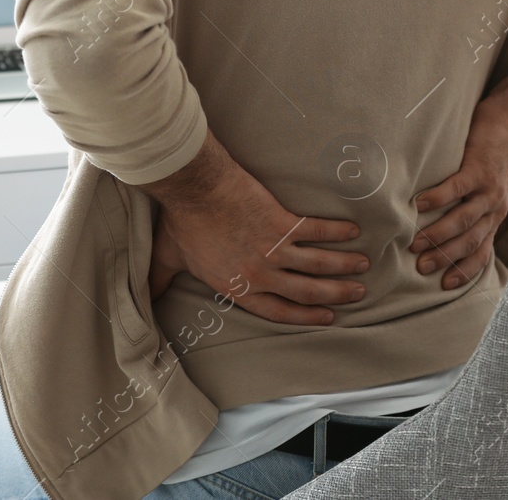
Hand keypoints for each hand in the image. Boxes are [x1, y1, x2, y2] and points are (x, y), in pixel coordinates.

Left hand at [148, 154, 368, 325]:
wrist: (194, 189)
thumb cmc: (181, 222)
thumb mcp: (168, 259)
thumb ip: (160, 283)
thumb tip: (145, 298)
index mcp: (238, 287)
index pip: (278, 311)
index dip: (305, 316)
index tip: (325, 317)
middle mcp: (261, 274)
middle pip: (307, 292)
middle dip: (336, 295)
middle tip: (356, 294)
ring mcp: (274, 249)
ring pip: (319, 264)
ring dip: (344, 265)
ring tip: (362, 266)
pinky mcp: (282, 222)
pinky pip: (317, 230)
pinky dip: (337, 231)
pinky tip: (352, 230)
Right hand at [410, 98, 507, 289]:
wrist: (506, 126)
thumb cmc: (486, 160)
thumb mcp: (486, 193)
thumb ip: (470, 213)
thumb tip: (441, 236)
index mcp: (494, 218)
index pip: (482, 252)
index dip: (464, 270)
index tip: (444, 285)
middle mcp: (494, 208)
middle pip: (470, 240)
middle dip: (446, 257)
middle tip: (422, 268)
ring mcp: (488, 189)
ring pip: (464, 219)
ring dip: (439, 234)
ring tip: (415, 243)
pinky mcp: (478, 168)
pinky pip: (457, 187)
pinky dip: (437, 198)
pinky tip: (419, 204)